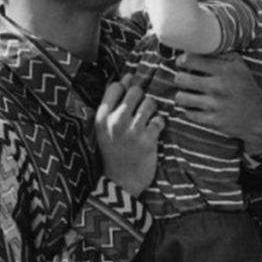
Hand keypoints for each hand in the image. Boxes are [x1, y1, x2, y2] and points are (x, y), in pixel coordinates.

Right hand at [96, 80, 163, 196]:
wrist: (121, 182)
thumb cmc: (113, 153)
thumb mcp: (103, 130)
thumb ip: (111, 107)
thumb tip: (126, 79)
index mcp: (102, 117)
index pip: (116, 86)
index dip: (126, 84)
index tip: (131, 91)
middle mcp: (116, 121)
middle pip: (135, 90)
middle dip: (141, 96)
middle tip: (141, 108)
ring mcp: (132, 131)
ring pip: (150, 102)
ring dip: (152, 109)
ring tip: (148, 120)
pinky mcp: (147, 140)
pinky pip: (159, 120)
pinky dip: (159, 124)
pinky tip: (154, 131)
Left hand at [174, 53, 261, 154]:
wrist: (259, 115)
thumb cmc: (245, 87)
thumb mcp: (238, 66)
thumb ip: (220, 54)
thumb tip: (199, 44)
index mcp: (224, 70)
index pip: (192, 59)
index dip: (182, 60)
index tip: (182, 62)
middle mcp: (218, 86)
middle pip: (181, 79)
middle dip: (180, 78)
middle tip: (184, 79)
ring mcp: (215, 105)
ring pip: (181, 98)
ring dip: (182, 96)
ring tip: (187, 95)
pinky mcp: (213, 121)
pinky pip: (189, 114)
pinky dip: (190, 111)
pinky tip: (196, 107)